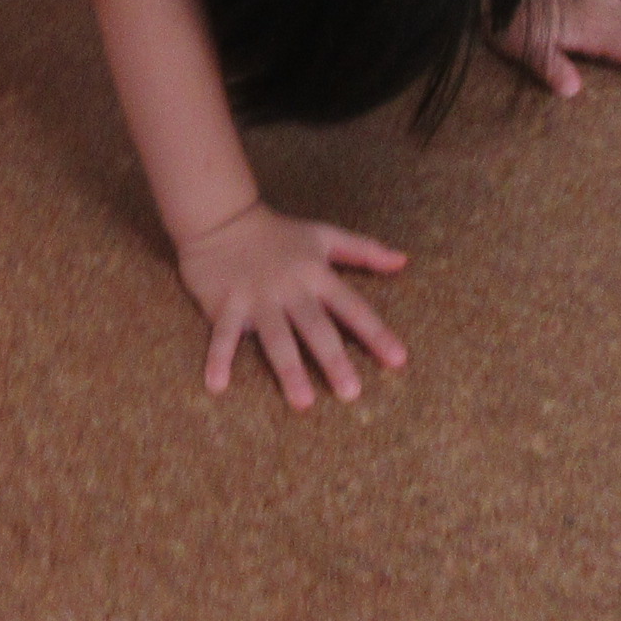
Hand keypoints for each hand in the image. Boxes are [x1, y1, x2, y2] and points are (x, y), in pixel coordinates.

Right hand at [175, 204, 407, 409]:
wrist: (222, 218)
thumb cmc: (278, 233)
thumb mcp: (324, 235)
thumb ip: (364, 250)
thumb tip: (403, 261)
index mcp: (316, 274)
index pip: (352, 307)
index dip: (375, 332)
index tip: (398, 360)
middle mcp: (289, 289)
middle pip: (315, 327)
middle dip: (334, 359)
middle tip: (351, 393)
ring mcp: (256, 298)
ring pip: (276, 337)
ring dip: (289, 369)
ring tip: (303, 402)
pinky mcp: (225, 304)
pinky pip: (222, 336)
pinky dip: (218, 359)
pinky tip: (217, 386)